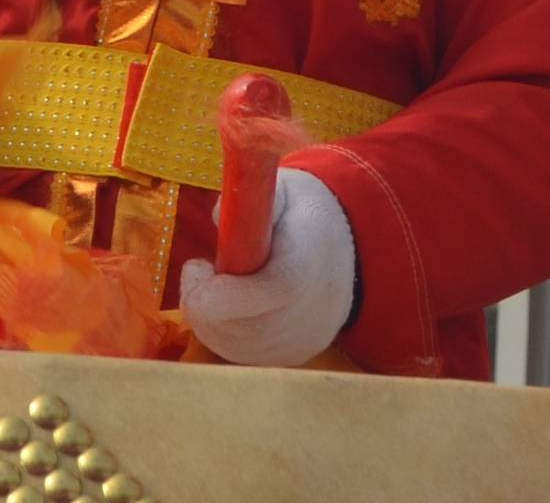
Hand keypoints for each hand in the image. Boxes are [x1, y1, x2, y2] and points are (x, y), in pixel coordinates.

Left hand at [176, 163, 356, 366]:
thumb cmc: (305, 218)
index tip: (198, 264)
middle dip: (201, 302)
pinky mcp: (293, 358)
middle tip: (207, 274)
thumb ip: (250, 199)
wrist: (351, 253)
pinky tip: (237, 307)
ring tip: (224, 287)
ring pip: (228, 346)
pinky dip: (227, 333)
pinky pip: (242, 356)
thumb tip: (216, 217)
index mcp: (297, 272)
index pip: (237, 299)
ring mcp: (298, 344)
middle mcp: (302, 319)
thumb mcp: (284, 192)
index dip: (204, 288)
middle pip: (226, 328)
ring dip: (210, 318)